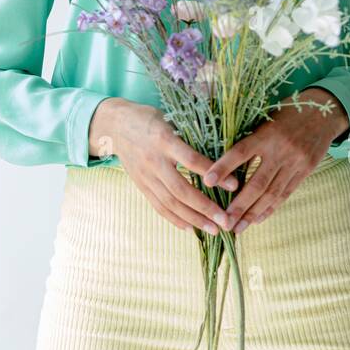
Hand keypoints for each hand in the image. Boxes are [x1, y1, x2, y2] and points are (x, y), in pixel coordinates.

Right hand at [89, 98, 238, 233]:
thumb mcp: (170, 119)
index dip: (214, 175)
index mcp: (164, 139)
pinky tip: (191, 228)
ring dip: (193, 219)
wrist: (115, 125)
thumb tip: (222, 155)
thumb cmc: (149, 119)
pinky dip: (175, 219)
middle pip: (181, 190)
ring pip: (170, 202)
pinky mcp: (140, 185)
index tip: (234, 186)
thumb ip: (190, 137)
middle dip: (205, 208)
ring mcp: (145, 175)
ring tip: (213, 229)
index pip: (192, 161)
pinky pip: (158, 206)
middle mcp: (154, 160)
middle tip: (225, 222)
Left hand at [201, 88, 349, 233]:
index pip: (241, 152)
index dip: (223, 167)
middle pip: (257, 183)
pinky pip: (285, 194)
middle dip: (239, 205)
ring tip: (237, 228)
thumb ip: (248, 141)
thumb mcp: (265, 121)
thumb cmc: (285, 115)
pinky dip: (270, 208)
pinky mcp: (305, 171)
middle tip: (223, 222)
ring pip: (271, 193)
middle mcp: (280, 150)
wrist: (322, 114)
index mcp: (265, 134)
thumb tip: (223, 166)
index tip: (207, 182)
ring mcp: (295, 163)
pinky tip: (257, 219)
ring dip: (253, 213)